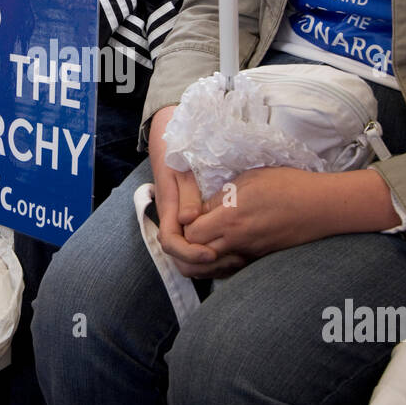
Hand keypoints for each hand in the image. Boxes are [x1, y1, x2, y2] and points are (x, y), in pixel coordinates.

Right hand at [147, 106, 245, 277]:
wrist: (169, 140)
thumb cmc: (177, 153)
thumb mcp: (183, 171)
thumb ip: (187, 195)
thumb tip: (189, 220)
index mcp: (169, 209)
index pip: (171, 242)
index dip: (190, 252)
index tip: (211, 253)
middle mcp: (172, 219)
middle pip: (180, 255)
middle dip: (202, 264)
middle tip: (231, 262)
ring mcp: (179, 220)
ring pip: (188, 252)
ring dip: (209, 260)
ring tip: (236, 258)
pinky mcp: (189, 219)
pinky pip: (197, 242)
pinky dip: (213, 250)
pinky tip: (234, 249)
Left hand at [181, 167, 401, 268]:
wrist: (321, 207)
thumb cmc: (287, 185)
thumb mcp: (248, 179)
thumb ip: (220, 197)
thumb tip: (201, 210)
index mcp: (230, 217)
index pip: (190, 233)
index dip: (184, 225)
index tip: (189, 214)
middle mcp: (236, 241)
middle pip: (194, 257)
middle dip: (185, 247)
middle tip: (188, 231)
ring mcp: (249, 254)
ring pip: (211, 269)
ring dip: (198, 259)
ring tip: (197, 243)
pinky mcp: (259, 260)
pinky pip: (230, 269)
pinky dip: (218, 264)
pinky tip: (217, 251)